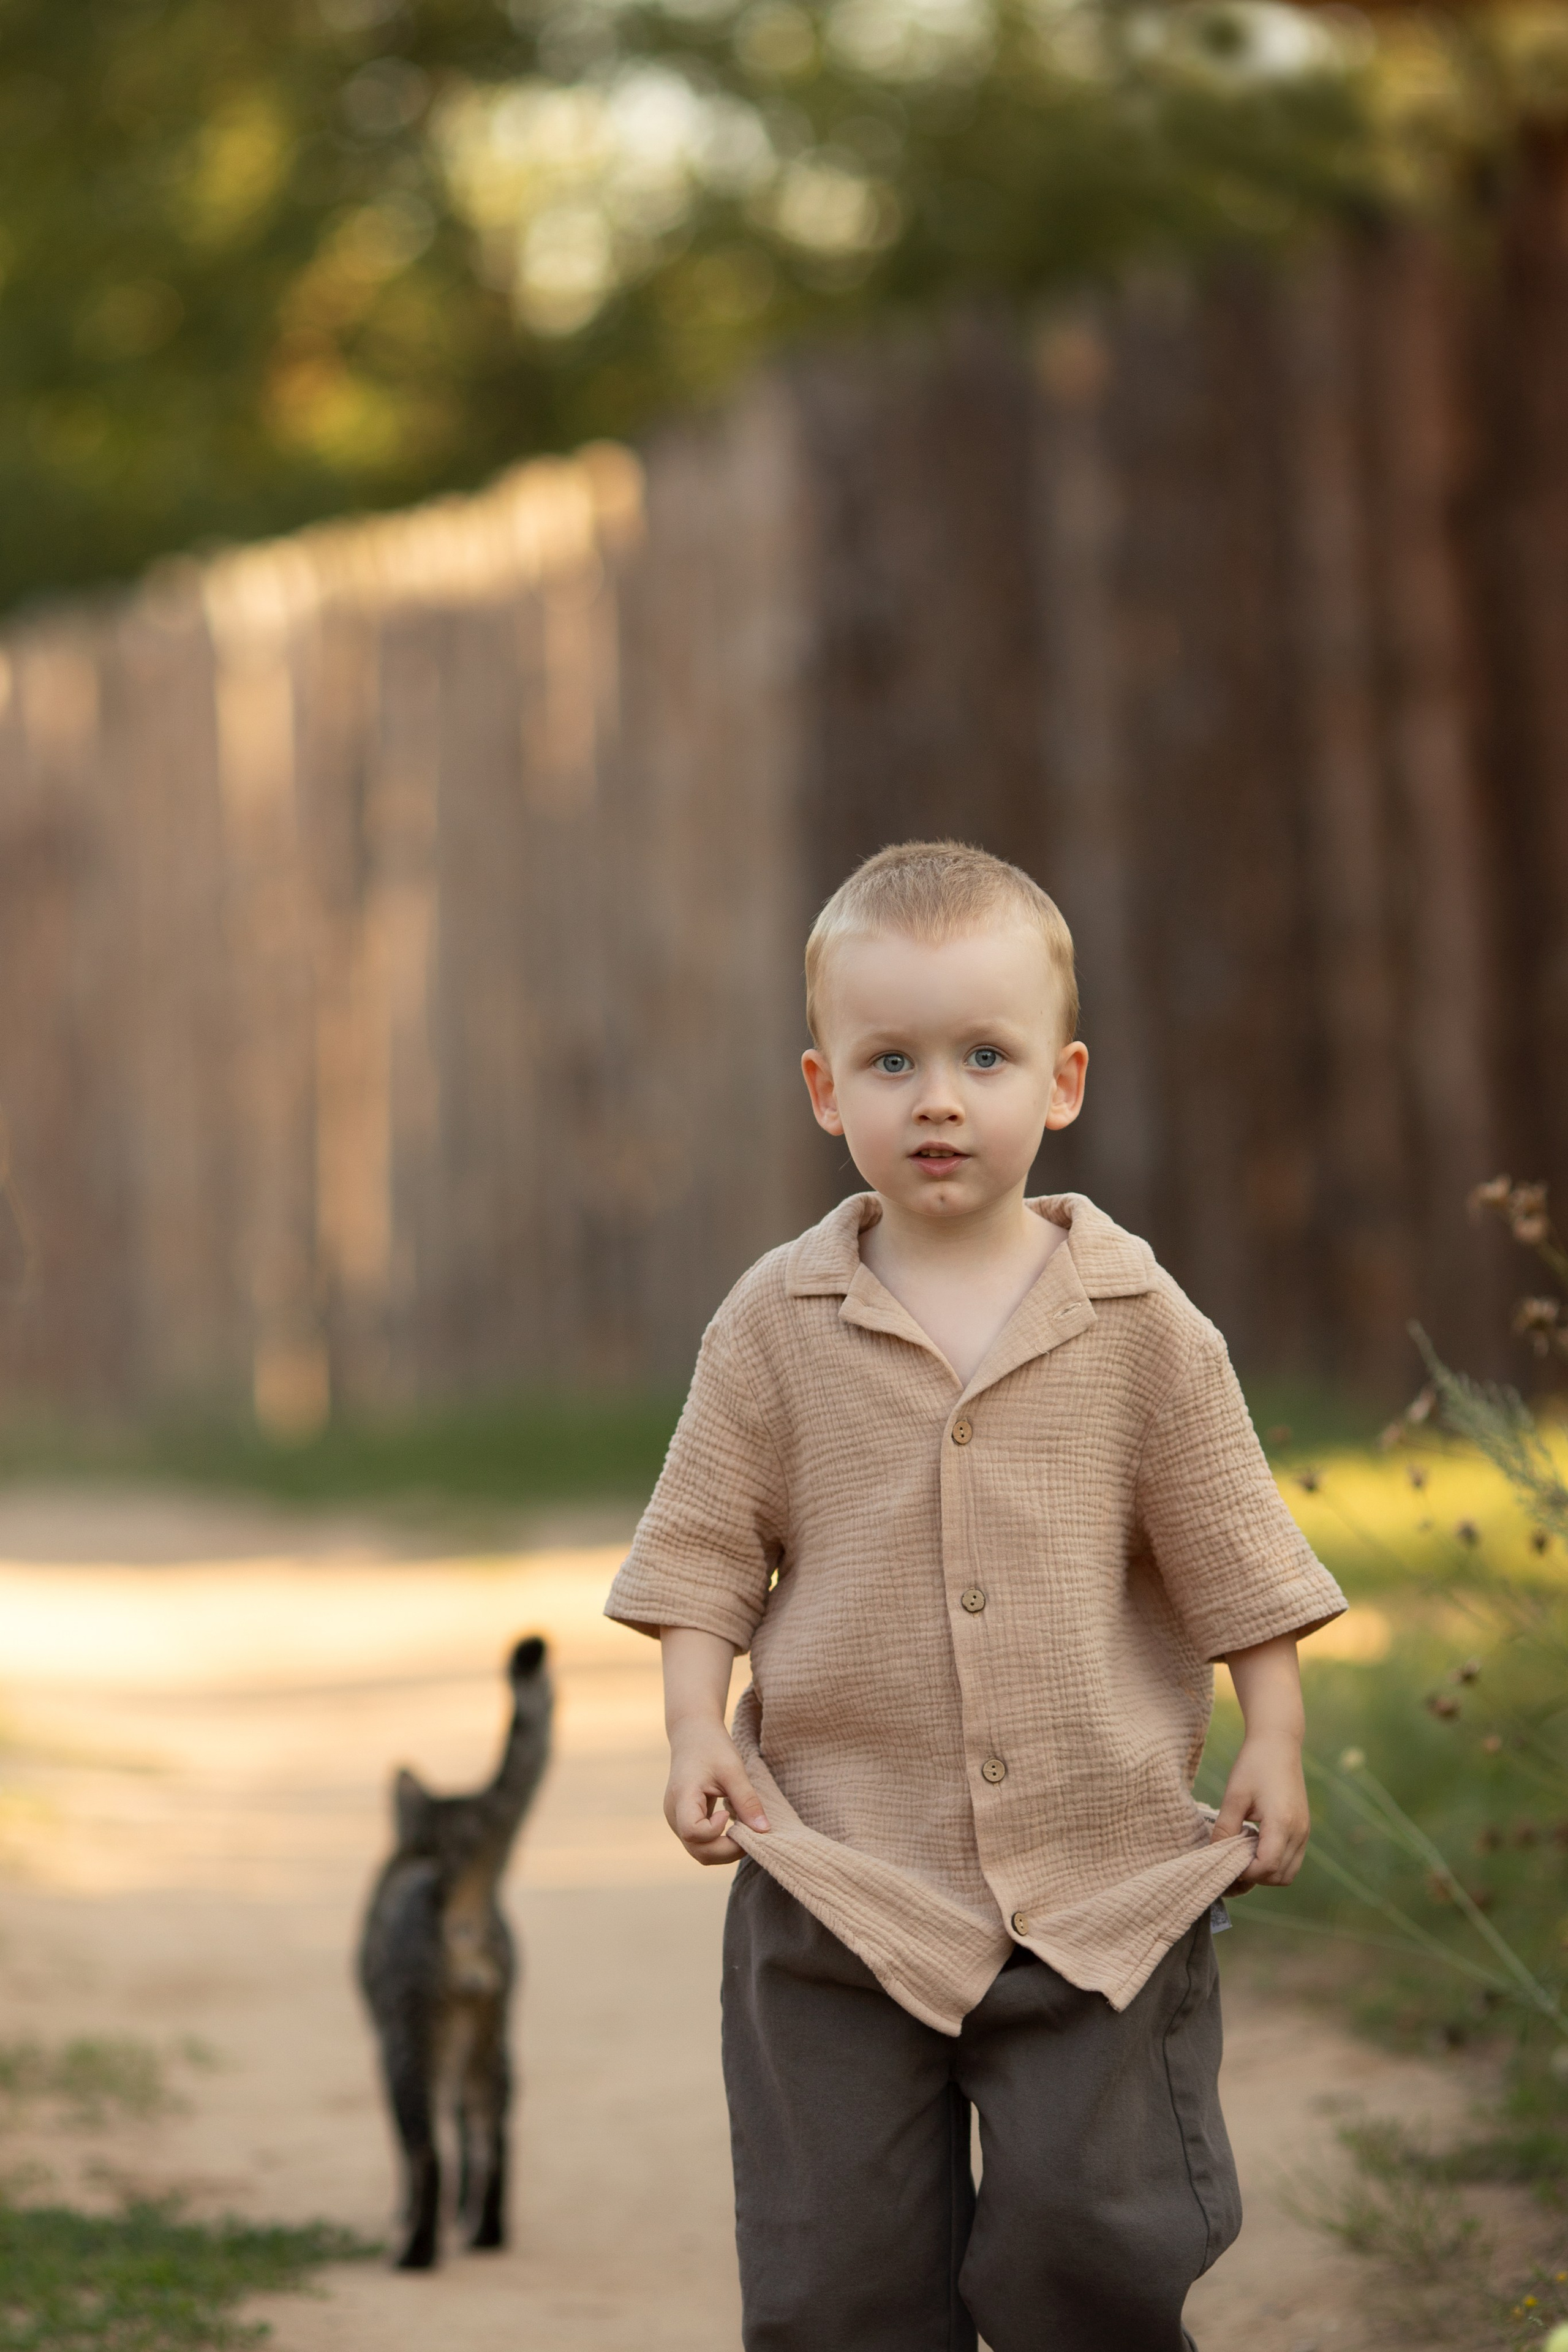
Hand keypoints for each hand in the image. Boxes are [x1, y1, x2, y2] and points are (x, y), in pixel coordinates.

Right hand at [664, 1718, 769, 1865]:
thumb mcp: (733, 1769)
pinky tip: (734, 1827)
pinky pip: (700, 1843)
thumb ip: (747, 1800)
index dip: (715, 1831)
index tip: (728, 1813)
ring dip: (724, 1849)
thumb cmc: (711, 1746)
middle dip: (727, 1851)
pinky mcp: (684, 1821)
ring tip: (744, 1830)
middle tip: (750, 1834)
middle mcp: (674, 1814)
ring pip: (699, 1851)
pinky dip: (719, 1842)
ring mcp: (676, 1820)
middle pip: (697, 1851)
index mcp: (681, 1798)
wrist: (692, 1734)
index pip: (692, 1832)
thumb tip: (764, 1830)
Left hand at [1211, 1731, 1309, 1890]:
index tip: (1225, 1863)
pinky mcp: (1303, 1829)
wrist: (1278, 1743)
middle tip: (1231, 1861)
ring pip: (1288, 1873)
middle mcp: (1299, 1832)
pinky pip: (1292, 1860)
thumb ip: (1224, 1828)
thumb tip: (1213, 1855)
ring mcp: (1304, 1832)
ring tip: (1243, 1853)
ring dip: (1266, 1872)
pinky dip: (1275, 1862)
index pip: (1267, 1868)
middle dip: (1255, 1877)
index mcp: (1282, 1823)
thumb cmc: (1254, 1764)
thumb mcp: (1234, 1795)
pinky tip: (1255, 1845)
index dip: (1245, 1873)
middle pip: (1280, 1877)